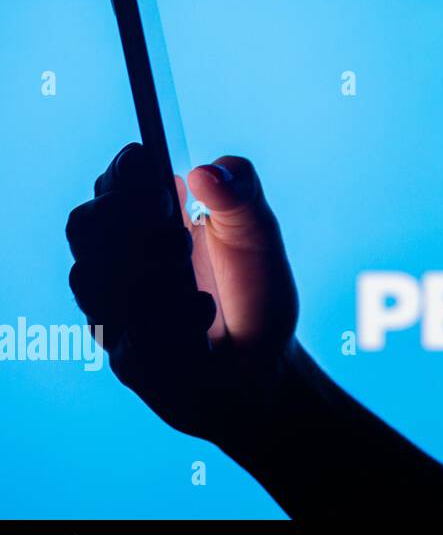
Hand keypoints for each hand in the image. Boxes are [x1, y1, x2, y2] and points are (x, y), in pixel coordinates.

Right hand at [65, 143, 299, 445]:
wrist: (267, 363)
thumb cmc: (255, 292)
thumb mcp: (260, 235)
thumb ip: (242, 194)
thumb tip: (206, 171)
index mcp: (146, 223)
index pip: (110, 185)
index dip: (126, 177)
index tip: (166, 183)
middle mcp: (117, 264)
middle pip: (83, 225)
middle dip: (131, 224)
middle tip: (181, 236)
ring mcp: (114, 311)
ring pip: (96, 279)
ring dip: (155, 275)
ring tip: (202, 283)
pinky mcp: (127, 359)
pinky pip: (132, 333)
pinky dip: (177, 320)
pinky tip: (203, 314)